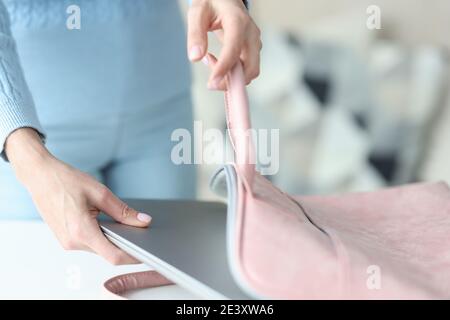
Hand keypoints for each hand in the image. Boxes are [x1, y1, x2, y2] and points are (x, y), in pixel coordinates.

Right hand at [6, 128, 151, 264]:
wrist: (40, 176)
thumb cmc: (66, 181)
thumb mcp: (101, 193)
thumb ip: (123, 211)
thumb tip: (143, 221)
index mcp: (82, 231)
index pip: (114, 256)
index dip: (133, 256)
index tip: (146, 250)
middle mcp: (72, 241)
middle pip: (107, 252)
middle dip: (125, 244)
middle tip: (139, 231)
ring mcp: (67, 242)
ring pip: (98, 248)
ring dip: (112, 239)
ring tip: (121, 223)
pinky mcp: (65, 239)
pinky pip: (89, 243)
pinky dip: (101, 236)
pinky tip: (106, 223)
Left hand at [187, 0, 261, 89]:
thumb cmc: (211, 3)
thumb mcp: (197, 13)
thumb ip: (195, 34)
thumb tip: (194, 57)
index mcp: (238, 21)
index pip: (234, 49)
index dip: (223, 69)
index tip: (212, 83)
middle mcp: (251, 34)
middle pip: (250, 68)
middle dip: (232, 81)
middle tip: (211, 82)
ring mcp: (255, 42)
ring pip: (250, 71)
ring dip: (230, 77)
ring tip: (209, 60)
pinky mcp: (253, 49)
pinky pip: (246, 69)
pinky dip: (232, 73)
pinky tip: (215, 62)